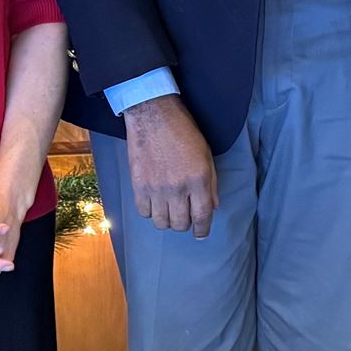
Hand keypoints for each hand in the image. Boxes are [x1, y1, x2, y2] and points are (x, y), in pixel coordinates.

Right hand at [123, 92, 217, 235]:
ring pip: (161, 223)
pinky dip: (150, 211)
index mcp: (199, 180)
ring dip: (166, 220)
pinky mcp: (138, 185)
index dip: (203, 229)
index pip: (202, 216)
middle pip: (181, 224)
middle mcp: (178, 188)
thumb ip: (211, 184)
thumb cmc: (183, 132)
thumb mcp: (206, 155)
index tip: (201, 234)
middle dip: (185, 225)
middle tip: (184, 217)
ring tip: (168, 210)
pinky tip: (154, 202)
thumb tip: (212, 207)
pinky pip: (144, 212)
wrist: (153, 116)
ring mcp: (156, 188)